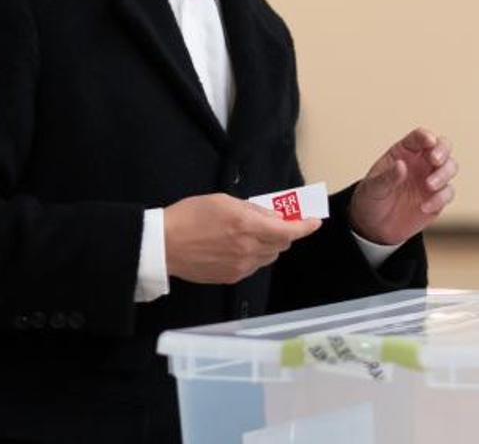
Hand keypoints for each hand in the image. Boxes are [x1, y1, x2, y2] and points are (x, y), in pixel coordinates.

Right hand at [164, 193, 321, 284]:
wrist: (164, 246)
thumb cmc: (190, 216)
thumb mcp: (223, 201)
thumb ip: (252, 209)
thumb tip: (274, 217)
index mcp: (247, 226)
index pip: (288, 231)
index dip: (305, 227)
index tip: (314, 222)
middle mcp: (248, 249)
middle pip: (282, 244)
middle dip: (284, 232)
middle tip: (276, 222)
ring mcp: (241, 267)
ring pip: (270, 257)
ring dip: (270, 245)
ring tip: (253, 234)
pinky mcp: (232, 278)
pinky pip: (254, 266)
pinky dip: (255, 255)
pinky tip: (239, 247)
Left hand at [349, 127, 457, 244]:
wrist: (374, 226)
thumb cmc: (372, 198)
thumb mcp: (373, 187)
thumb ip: (387, 176)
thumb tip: (401, 165)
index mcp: (404, 152)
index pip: (418, 137)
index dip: (425, 136)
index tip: (428, 142)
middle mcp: (421, 162)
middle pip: (442, 146)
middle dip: (442, 150)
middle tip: (435, 160)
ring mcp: (431, 178)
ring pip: (450, 167)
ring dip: (443, 174)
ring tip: (429, 186)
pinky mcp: (437, 197)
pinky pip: (448, 192)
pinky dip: (440, 198)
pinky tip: (424, 207)